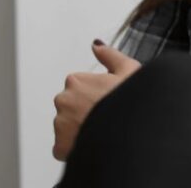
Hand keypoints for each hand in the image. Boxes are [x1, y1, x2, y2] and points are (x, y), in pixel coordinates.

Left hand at [52, 40, 141, 161]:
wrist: (130, 133)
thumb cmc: (131, 101)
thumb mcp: (129, 70)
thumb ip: (110, 55)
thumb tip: (96, 45)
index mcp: (76, 80)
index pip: (81, 86)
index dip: (98, 92)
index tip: (109, 98)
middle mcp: (63, 100)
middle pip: (72, 105)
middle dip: (85, 110)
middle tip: (107, 115)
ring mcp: (60, 124)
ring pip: (68, 126)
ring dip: (81, 128)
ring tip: (103, 130)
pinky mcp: (60, 146)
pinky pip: (64, 146)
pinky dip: (75, 146)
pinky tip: (94, 142)